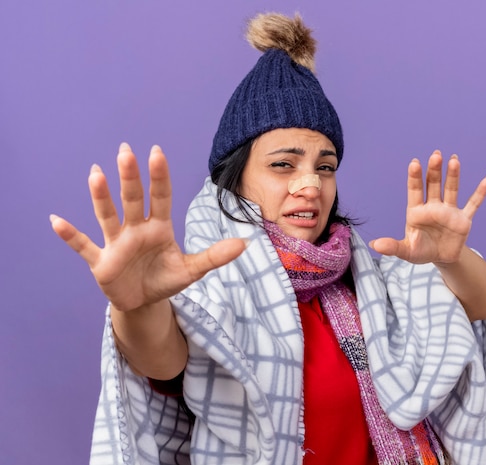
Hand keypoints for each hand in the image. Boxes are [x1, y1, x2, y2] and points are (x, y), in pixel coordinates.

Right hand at [50, 143, 246, 311]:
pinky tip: (57, 221)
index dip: (159, 176)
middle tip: (126, 151)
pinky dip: (71, 236)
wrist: (144, 302)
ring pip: (108, 217)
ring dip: (101, 197)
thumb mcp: (192, 270)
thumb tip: (244, 244)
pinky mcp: (101, 262)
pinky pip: (84, 246)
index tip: (156, 152)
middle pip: (132, 200)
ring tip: (95, 173)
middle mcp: (136, 230)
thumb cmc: (165, 279)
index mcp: (158, 228)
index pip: (160, 198)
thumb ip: (215, 256)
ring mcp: (116, 244)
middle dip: (130, 178)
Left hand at [369, 150, 485, 265]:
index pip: (414, 191)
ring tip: (454, 160)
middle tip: (435, 155)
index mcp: (416, 212)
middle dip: (434, 171)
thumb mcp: (406, 251)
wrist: (441, 258)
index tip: (414, 163)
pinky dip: (480, 193)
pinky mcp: (463, 219)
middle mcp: (433, 207)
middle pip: (433, 185)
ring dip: (453, 176)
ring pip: (451, 190)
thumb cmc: (420, 251)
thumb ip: (393, 246)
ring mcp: (449, 211)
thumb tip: (374, 244)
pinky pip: (473, 204)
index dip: (414, 177)